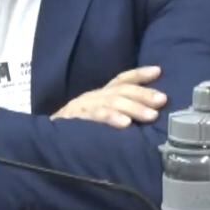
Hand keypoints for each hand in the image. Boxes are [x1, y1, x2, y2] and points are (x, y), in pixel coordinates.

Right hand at [51, 66, 167, 128]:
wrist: (47, 138)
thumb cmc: (80, 127)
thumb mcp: (101, 114)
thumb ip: (120, 111)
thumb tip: (151, 113)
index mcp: (102, 94)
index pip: (122, 79)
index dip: (139, 74)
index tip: (158, 71)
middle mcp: (94, 96)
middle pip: (122, 90)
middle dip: (144, 94)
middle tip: (162, 100)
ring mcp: (84, 106)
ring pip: (112, 102)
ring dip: (134, 108)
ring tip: (152, 115)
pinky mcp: (75, 120)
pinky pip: (95, 117)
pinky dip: (111, 119)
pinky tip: (125, 124)